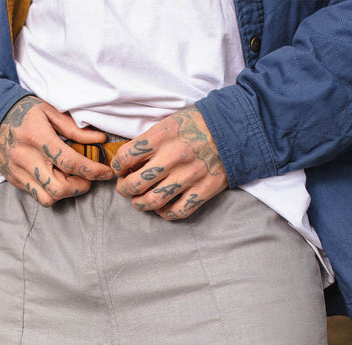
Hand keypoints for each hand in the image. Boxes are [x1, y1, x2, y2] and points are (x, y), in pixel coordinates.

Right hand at [0, 96, 113, 205]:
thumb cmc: (24, 113)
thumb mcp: (50, 111)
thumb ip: (75, 128)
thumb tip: (100, 140)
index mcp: (37, 136)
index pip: (69, 162)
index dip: (92, 170)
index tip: (105, 172)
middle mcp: (26, 157)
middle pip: (59, 188)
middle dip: (80, 186)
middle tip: (87, 177)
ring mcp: (19, 172)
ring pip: (49, 198)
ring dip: (67, 193)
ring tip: (72, 179)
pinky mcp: (16, 181)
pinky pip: (38, 197)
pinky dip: (53, 193)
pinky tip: (57, 180)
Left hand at [112, 107, 227, 219]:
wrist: (234, 129)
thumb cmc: (198, 124)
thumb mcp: (169, 122)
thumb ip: (149, 141)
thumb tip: (129, 162)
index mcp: (162, 137)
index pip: (126, 158)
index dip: (117, 167)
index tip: (120, 170)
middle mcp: (173, 158)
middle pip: (135, 184)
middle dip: (124, 189)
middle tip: (125, 188)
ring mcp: (188, 177)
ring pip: (152, 202)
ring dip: (140, 204)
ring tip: (139, 201)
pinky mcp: (203, 190)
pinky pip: (178, 212)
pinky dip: (165, 214)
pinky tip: (162, 208)